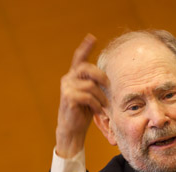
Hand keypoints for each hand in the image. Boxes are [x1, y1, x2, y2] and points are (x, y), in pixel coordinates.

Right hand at [55, 34, 109, 157]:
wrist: (71, 130)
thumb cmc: (82, 113)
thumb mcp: (90, 95)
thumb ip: (94, 84)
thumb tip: (109, 79)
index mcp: (73, 76)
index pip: (79, 58)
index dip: (85, 47)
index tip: (92, 37)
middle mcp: (68, 79)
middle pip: (87, 68)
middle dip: (101, 76)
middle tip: (109, 86)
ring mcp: (66, 88)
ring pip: (90, 85)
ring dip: (101, 96)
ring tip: (104, 106)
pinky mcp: (68, 98)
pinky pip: (88, 96)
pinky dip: (96, 104)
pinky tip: (98, 111)